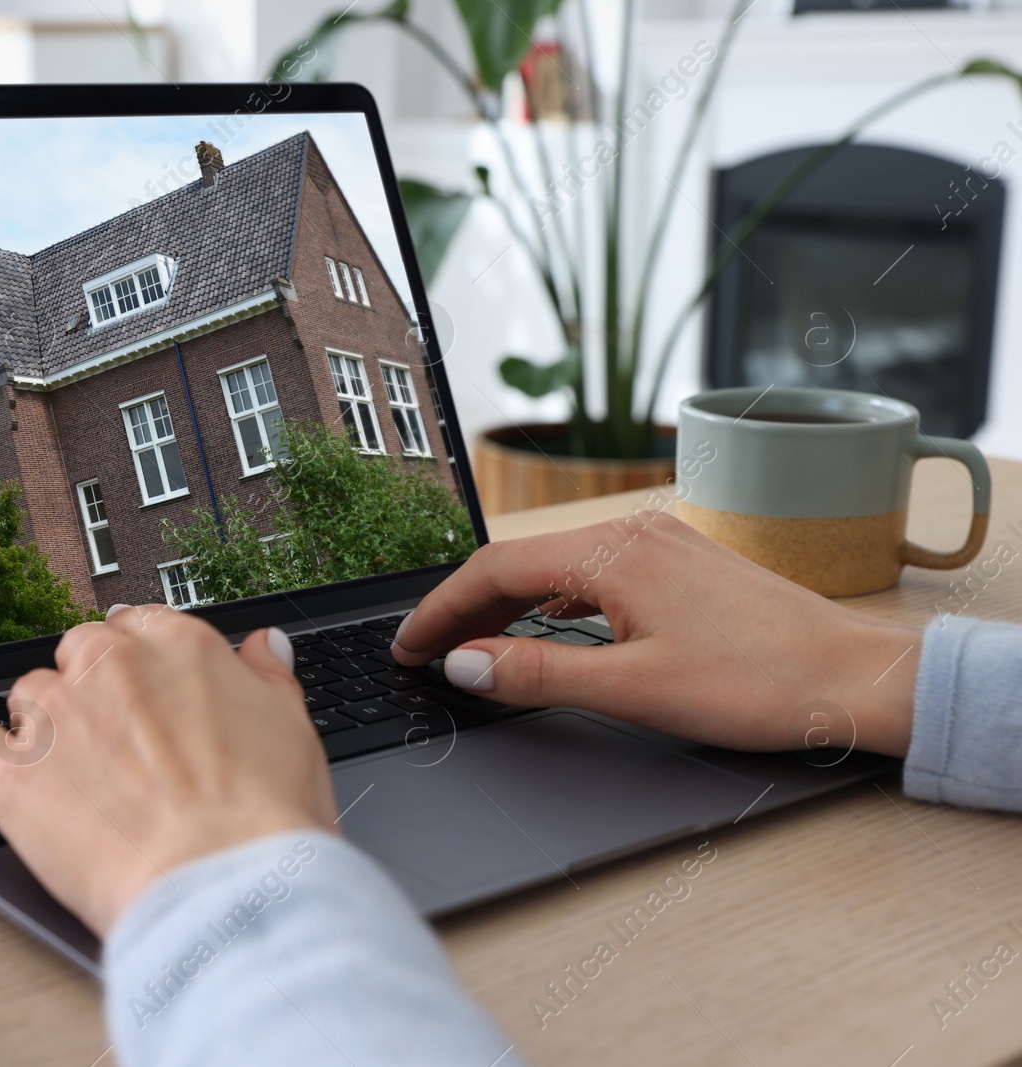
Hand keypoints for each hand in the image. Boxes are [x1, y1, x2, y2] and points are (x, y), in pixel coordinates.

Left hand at [0, 605, 336, 937]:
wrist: (221, 888)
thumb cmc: (264, 822)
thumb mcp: (292, 732)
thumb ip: (267, 678)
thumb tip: (265, 646)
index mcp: (179, 648)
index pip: (140, 627)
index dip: (140, 663)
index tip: (142, 689)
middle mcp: (111, 666)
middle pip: (80, 654)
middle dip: (91, 688)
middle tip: (113, 740)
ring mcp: (55, 716)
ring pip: (29, 696)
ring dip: (41, 724)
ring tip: (63, 770)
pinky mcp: (11, 772)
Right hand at [392, 513, 920, 757]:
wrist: (856, 678)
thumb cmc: (759, 683)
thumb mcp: (634, 689)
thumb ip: (537, 674)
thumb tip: (464, 663)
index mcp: (612, 552)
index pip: (494, 571)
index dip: (441, 612)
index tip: (408, 648)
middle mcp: (631, 533)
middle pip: (518, 563)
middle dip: (464, 607)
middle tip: (425, 650)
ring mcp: (659, 543)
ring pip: (555, 567)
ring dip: (507, 603)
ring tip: (473, 642)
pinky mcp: (680, 564)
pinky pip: (592, 572)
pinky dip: (551, 601)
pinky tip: (546, 624)